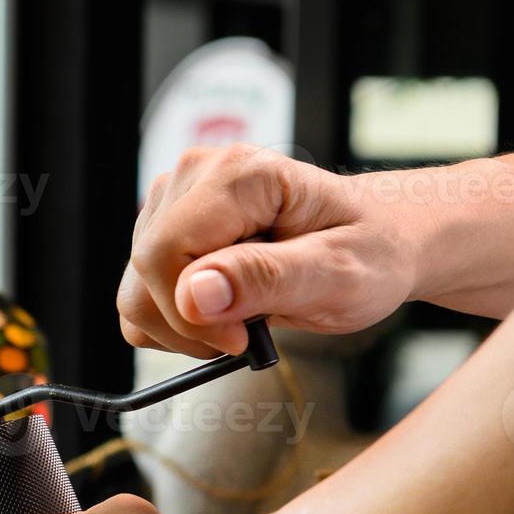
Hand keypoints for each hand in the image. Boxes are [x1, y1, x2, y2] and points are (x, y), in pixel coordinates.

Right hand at [120, 144, 426, 356]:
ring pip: (134, 290)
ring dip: (182, 327)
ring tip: (242, 318)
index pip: (164, 253)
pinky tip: (222, 312)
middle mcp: (196, 176)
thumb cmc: (370, 252)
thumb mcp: (337, 274)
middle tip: (248, 331)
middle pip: (143, 273)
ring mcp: (176, 202)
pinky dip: (174, 322)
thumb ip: (264, 279)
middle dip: (190, 323)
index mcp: (239, 175)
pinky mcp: (166, 230)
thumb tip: (193, 294)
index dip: (191, 312)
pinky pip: (139, 295)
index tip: (240, 338)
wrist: (379, 241)